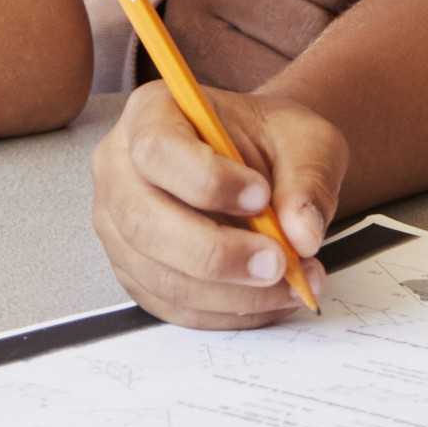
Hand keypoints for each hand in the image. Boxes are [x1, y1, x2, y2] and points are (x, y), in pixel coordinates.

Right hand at [93, 81, 344, 327]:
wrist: (261, 168)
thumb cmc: (272, 144)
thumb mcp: (306, 140)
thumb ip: (309, 179)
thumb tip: (303, 235)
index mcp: (152, 114)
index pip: (158, 149)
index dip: (207, 180)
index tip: (261, 197)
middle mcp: (120, 169)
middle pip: (144, 222)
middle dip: (217, 253)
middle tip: (279, 262)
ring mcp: (118, 226)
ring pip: (159, 274)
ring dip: (231, 292)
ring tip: (292, 282)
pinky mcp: (134, 271)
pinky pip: (172, 305)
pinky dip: (225, 312)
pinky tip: (269, 300)